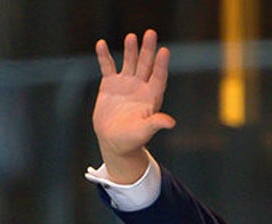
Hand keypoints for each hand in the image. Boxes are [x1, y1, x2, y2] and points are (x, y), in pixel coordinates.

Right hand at [92, 29, 175, 183]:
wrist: (114, 141)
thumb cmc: (132, 139)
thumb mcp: (144, 131)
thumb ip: (155, 123)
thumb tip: (171, 123)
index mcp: (151, 97)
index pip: (159, 77)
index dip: (161, 65)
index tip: (164, 51)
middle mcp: (140, 87)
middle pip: (146, 65)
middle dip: (148, 50)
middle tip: (151, 33)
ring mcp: (125, 84)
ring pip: (129, 62)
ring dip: (130, 50)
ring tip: (131, 36)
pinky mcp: (109, 85)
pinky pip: (107, 67)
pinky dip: (104, 56)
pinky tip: (101, 44)